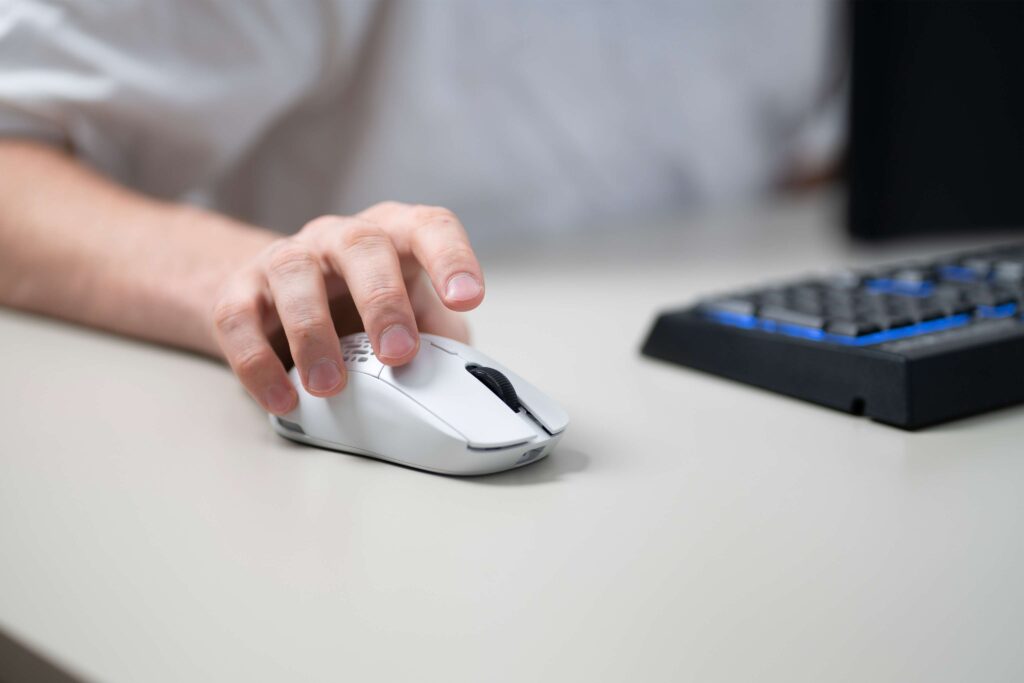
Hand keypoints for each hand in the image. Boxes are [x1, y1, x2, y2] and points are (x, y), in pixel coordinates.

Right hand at [211, 202, 484, 414]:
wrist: (280, 304)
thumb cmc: (364, 315)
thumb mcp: (413, 323)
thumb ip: (440, 345)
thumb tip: (465, 389)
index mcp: (394, 235)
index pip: (429, 227)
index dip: (451, 258)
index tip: (468, 299)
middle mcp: (339, 237)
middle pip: (362, 246)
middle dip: (382, 301)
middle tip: (399, 355)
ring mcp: (287, 258)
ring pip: (294, 274)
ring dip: (314, 332)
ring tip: (331, 386)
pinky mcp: (239, 290)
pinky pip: (238, 318)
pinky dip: (258, 363)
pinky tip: (284, 400)